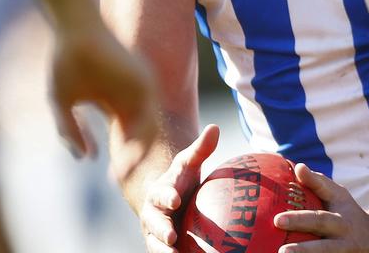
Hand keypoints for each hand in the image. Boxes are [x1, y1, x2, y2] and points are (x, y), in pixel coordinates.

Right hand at [49, 24, 157, 181]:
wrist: (73, 29)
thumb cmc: (65, 62)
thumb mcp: (63, 103)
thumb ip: (71, 131)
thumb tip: (84, 158)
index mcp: (115, 102)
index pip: (127, 137)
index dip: (122, 158)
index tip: (112, 178)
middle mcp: (132, 97)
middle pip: (141, 136)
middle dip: (132, 159)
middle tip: (121, 180)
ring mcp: (139, 89)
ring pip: (148, 127)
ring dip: (138, 151)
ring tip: (125, 170)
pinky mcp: (143, 81)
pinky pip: (148, 114)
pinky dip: (141, 134)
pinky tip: (130, 151)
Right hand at [140, 125, 220, 252]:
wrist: (168, 203)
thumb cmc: (181, 181)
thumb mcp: (188, 163)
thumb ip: (200, 148)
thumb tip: (216, 127)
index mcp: (158, 194)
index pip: (161, 194)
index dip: (166, 197)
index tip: (175, 200)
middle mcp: (152, 216)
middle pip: (154, 224)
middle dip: (161, 231)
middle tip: (172, 237)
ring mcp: (155, 235)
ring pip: (156, 246)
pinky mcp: (162, 248)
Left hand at [275, 164, 368, 251]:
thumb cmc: (347, 212)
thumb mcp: (338, 195)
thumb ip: (318, 183)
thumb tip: (298, 167)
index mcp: (340, 221)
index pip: (318, 219)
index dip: (298, 220)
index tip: (276, 220)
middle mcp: (344, 241)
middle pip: (323, 247)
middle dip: (303, 249)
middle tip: (282, 252)